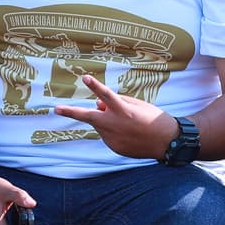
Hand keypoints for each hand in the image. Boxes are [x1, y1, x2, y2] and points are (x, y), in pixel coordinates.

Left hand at [54, 74, 179, 159]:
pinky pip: (109, 136)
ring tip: (129, 124)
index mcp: (123, 111)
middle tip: (57, 109)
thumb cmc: (154, 119)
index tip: (85, 77)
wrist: (167, 143)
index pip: (106, 95)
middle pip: (88, 116)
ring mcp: (112, 138)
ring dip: (108, 121)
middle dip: (71, 112)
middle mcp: (114, 124)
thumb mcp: (138, 106)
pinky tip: (131, 135)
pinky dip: (116, 132)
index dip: (95, 85)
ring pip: (101, 125)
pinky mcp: (114, 147)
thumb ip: (117, 103)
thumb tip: (98, 105)